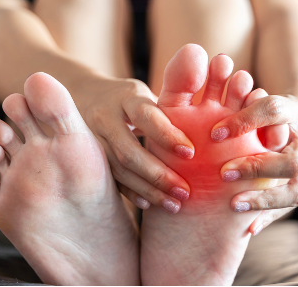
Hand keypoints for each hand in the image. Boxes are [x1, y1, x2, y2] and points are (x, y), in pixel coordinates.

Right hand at [74, 76, 193, 211]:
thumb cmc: (132, 97)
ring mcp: (92, 140)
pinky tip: (151, 203)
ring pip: (119, 169)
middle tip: (185, 191)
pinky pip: (111, 179)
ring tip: (174, 204)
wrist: (86, 96)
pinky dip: (131, 192)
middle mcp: (104, 118)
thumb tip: (211, 130)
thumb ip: (171, 108)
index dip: (167, 134)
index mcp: (125, 97)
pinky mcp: (89, 158)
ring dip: (148, 189)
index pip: (145, 114)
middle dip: (159, 174)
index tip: (191, 153)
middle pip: (129, 150)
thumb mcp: (149, 93)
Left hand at [211, 94, 297, 234]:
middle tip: (224, 173)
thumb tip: (215, 119)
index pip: (274, 111)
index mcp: (297, 110)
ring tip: (234, 205)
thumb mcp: (256, 100)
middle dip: (256, 169)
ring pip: (297, 190)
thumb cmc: (267, 110)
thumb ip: (240, 104)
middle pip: (292, 160)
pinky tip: (248, 227)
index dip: (245, 120)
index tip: (215, 133)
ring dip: (263, 200)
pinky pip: (291, 206)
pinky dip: (268, 216)